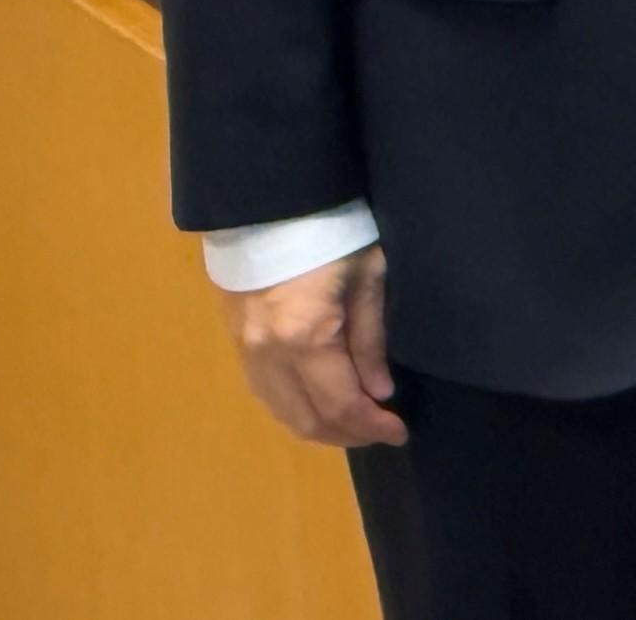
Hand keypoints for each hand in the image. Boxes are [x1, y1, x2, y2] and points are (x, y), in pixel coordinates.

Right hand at [221, 243, 404, 448]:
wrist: (267, 201)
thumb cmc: (332, 229)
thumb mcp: (367, 275)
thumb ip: (371, 338)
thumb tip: (379, 392)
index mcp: (305, 337)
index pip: (339, 404)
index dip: (370, 426)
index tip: (399, 432)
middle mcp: (268, 354)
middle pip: (306, 419)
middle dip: (347, 434)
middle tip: (382, 432)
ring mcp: (246, 351)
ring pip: (281, 412)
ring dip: (320, 426)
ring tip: (356, 423)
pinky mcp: (237, 342)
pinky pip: (266, 392)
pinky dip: (295, 408)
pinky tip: (320, 404)